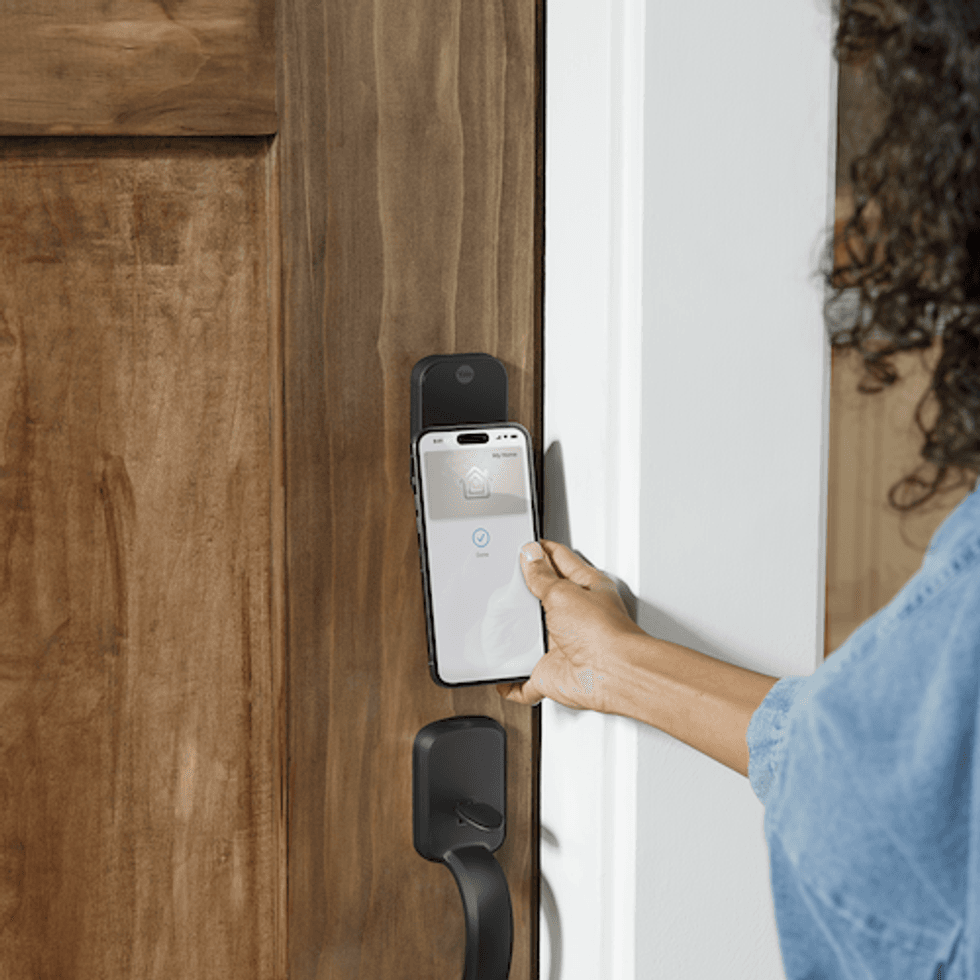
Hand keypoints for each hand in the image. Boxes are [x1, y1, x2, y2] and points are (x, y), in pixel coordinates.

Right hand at [497, 539, 644, 711]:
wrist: (614, 675)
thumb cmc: (602, 632)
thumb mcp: (563, 592)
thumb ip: (542, 576)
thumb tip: (530, 555)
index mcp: (586, 588)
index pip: (559, 560)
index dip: (540, 550)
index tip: (522, 545)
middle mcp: (575, 617)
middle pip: (545, 598)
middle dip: (525, 591)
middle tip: (503, 579)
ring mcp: (563, 647)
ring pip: (533, 639)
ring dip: (517, 635)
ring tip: (496, 621)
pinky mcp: (551, 674)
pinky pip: (525, 682)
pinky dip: (512, 683)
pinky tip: (503, 678)